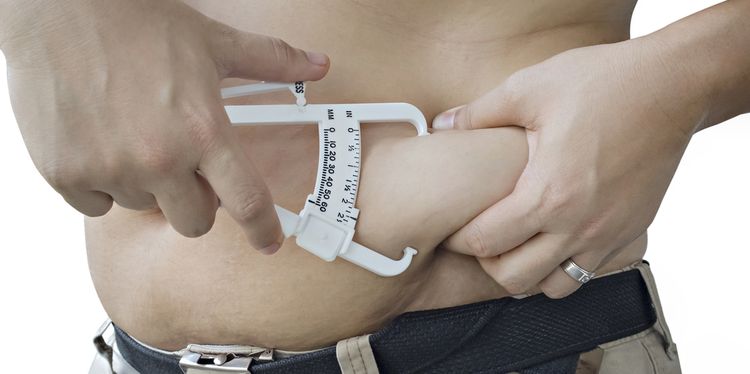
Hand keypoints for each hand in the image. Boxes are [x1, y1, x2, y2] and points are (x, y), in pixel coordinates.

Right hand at [1, 0, 328, 252]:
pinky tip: (102, 142)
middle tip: (185, 165)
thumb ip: (272, 61)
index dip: (264, 229)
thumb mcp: (215, 41)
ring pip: (145, 208)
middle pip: (195, 221)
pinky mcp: (66, 174)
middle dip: (197, 201)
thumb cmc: (138, 23)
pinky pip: (97, 206)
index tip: (269, 241)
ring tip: (136, 136)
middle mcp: (160, 158)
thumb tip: (318, 64)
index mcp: (203, 130)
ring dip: (147, 185)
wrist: (59, 9)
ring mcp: (111, 169)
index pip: (247, 201)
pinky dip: (103, 184)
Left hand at [433, 39, 704, 296]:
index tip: (453, 225)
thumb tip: (439, 125)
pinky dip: (567, 266)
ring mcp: (610, 234)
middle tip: (484, 236)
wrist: (672, 86)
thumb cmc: (600, 83)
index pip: (485, 242)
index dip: (459, 238)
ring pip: (556, 286)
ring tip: (520, 242)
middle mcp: (579, 226)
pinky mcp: (632, 231)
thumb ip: (478, 113)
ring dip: (530, 272)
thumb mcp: (529, 89)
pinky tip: (557, 236)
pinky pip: (592, 272)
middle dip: (489, 262)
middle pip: (515, 279)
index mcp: (548, 195)